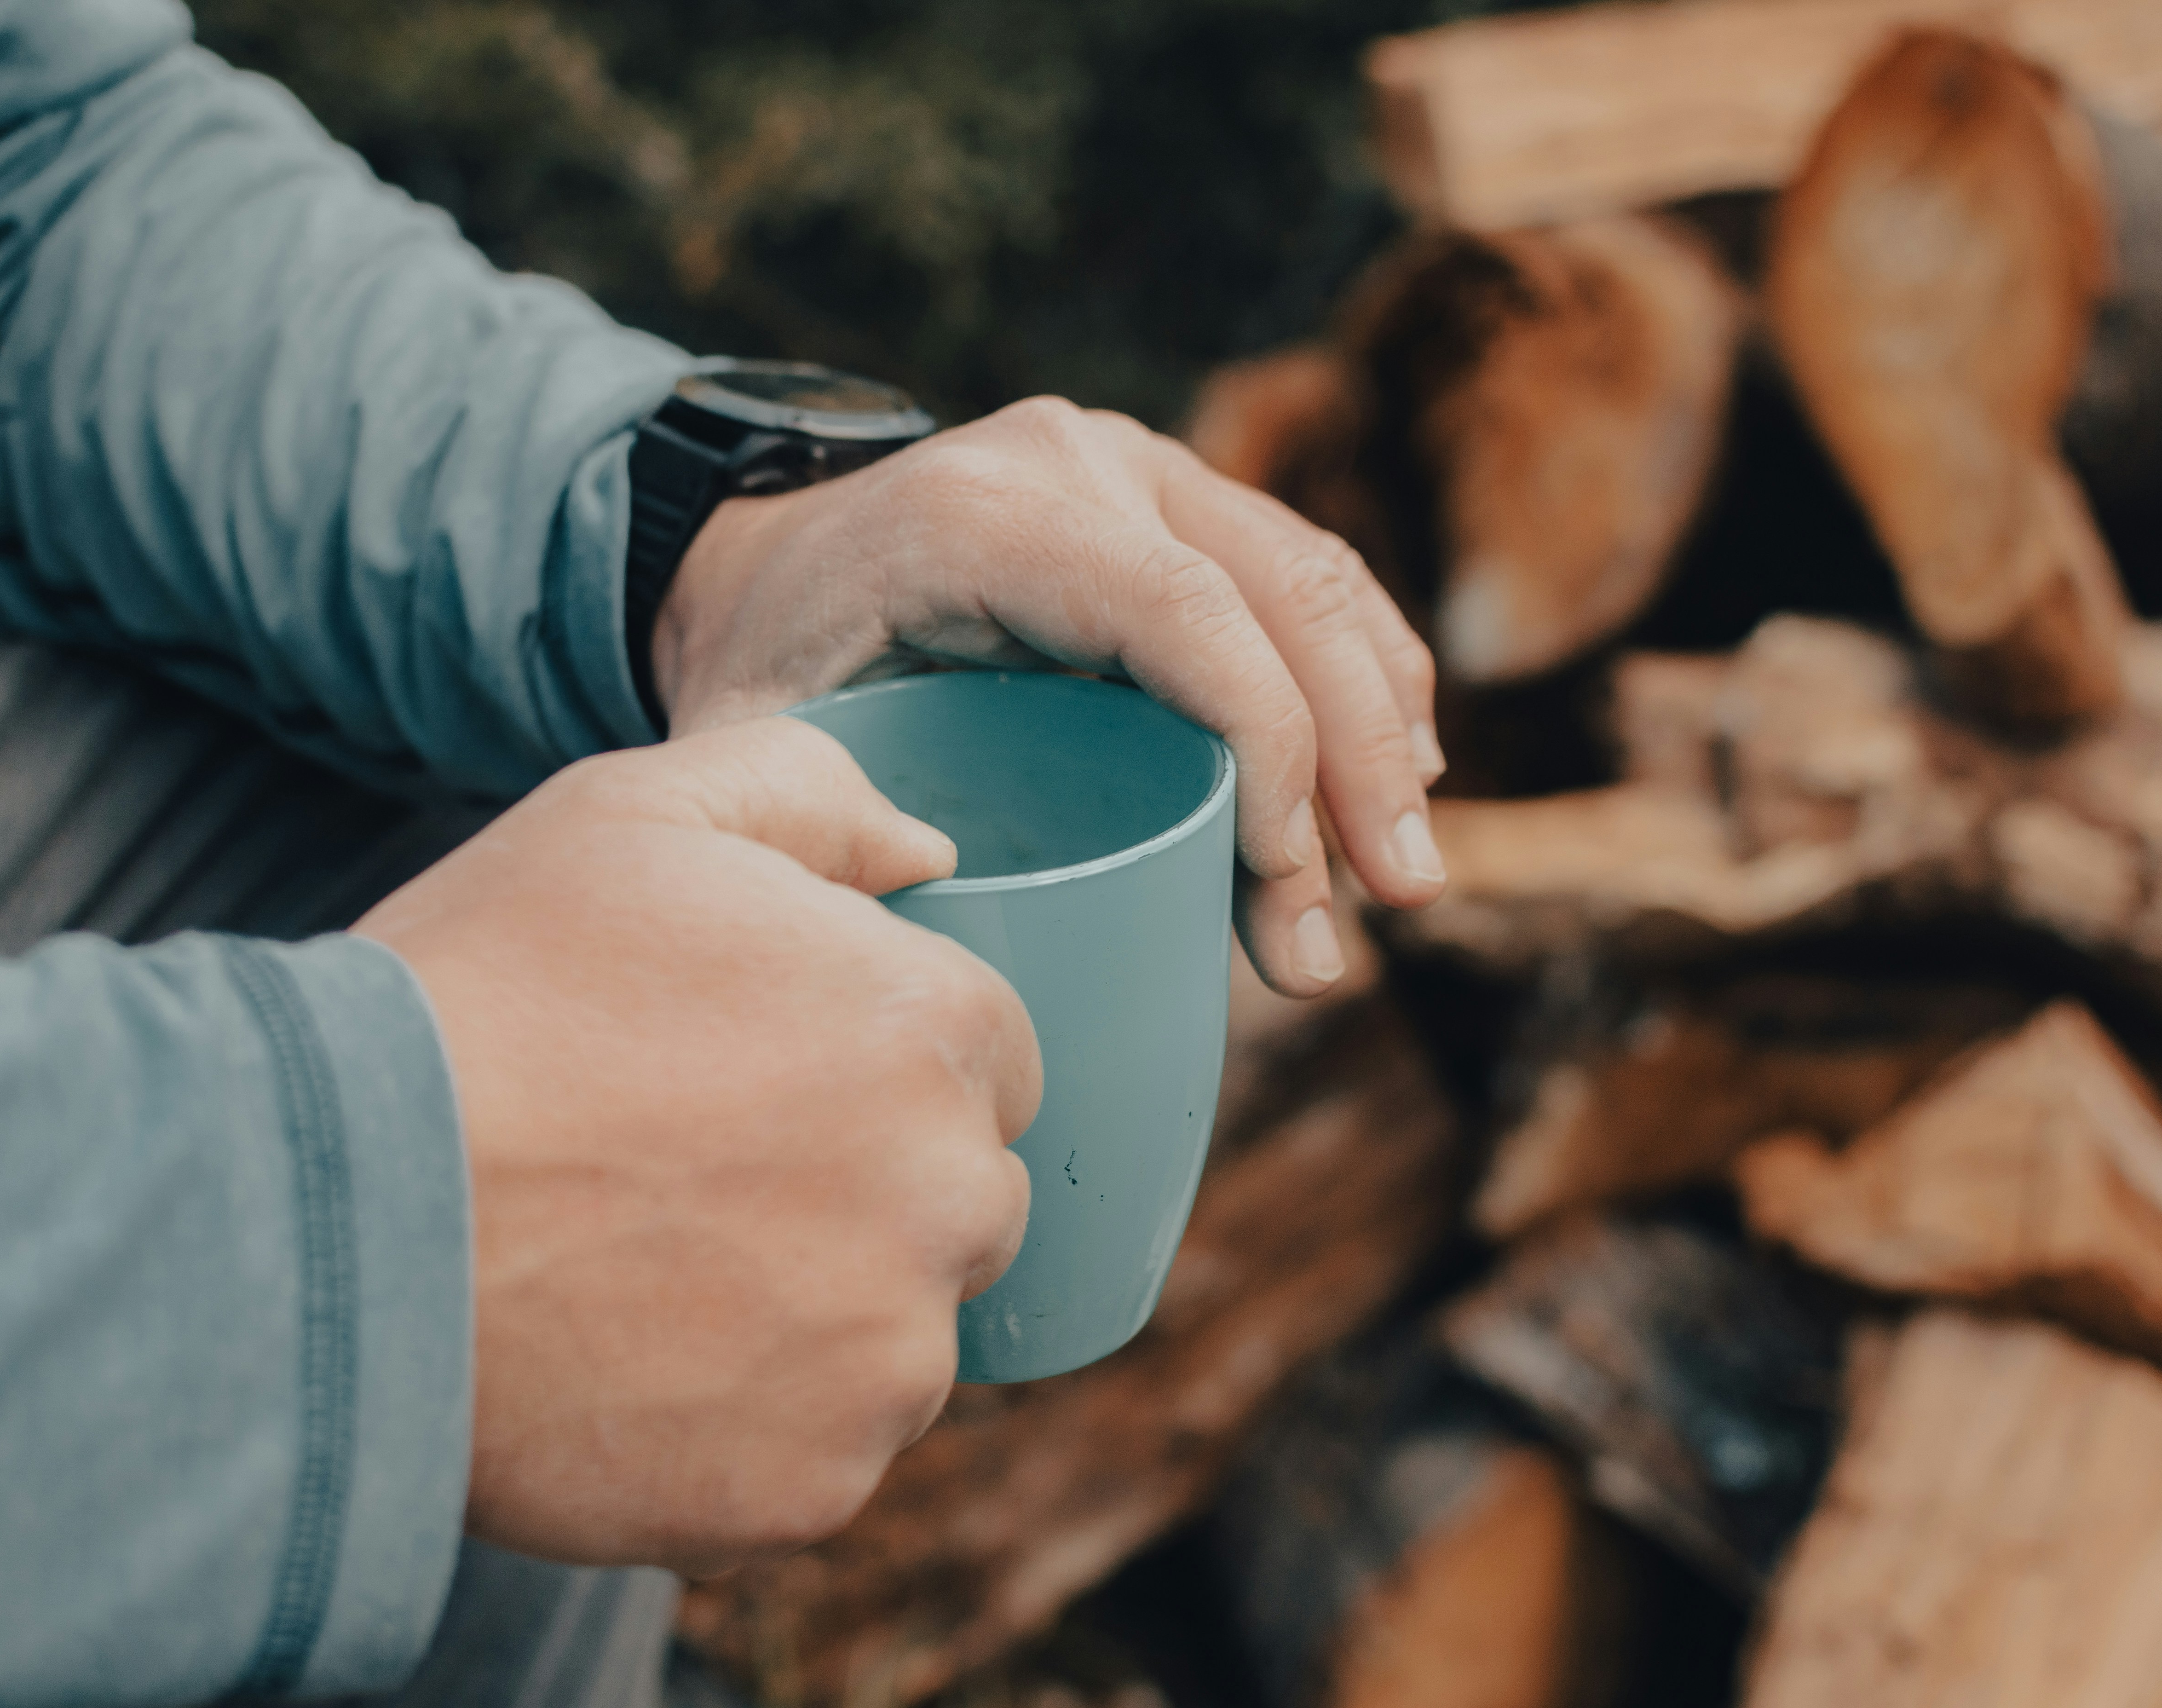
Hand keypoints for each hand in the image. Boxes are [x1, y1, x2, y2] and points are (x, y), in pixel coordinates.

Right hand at [353, 719, 1039, 1575]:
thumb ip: (812, 798)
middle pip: (957, 1206)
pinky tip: (628, 1373)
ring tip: (644, 1281)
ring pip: (895, 1342)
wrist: (332, 1218)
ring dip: (809, 1321)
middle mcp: (949, 1201)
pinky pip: (818, 1459)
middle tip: (692, 1182)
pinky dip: (745, 1433)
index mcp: (932, 1030)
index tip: (762, 1081)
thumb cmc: (481, 997)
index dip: (873, 1062)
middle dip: (861, 1193)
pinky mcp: (810, 1493)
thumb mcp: (635, 818)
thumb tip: (928, 853)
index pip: (986, 1059)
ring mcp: (886, 1363)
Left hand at [651, 397, 1445, 998]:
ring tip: (1404, 875)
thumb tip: (973, 977)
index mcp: (985, 515)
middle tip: (1391, 906)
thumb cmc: (766, 666)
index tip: (1288, 884)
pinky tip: (1399, 778)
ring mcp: (1139, 470)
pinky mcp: (1175, 502)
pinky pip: (1304, 577)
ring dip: (1382, 728)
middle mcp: (1081, 464)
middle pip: (1280, 597)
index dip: (1268, 748)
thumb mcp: (763, 746)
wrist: (757, 557)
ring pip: (1316, 582)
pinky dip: (1365, 678)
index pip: (1181, 614)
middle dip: (1355, 763)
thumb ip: (842, 838)